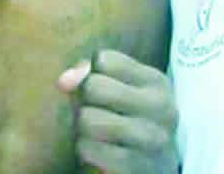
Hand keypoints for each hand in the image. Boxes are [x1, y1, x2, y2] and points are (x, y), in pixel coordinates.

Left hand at [58, 50, 178, 173]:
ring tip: (96, 132)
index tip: (101, 89)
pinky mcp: (137, 166)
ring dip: (83, 127)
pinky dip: (85, 149)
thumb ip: (91, 74)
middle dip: (85, 101)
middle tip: (96, 112)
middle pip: (94, 87)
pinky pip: (88, 148)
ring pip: (89, 118)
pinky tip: (98, 150)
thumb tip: (64, 81)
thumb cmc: (132, 119)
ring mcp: (152, 138)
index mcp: (156, 81)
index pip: (105, 60)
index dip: (93, 74)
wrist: (160, 165)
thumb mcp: (123, 89)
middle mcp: (160, 106)